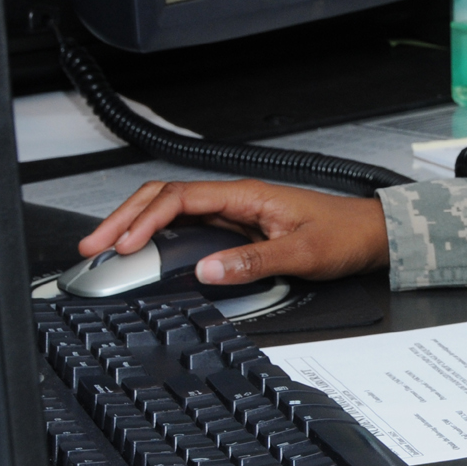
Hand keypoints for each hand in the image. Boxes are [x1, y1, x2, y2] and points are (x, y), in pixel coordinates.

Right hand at [77, 179, 389, 284]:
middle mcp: (236, 200)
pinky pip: (189, 228)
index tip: (123, 244)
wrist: (372, 235)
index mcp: (247, 196)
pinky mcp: (238, 230)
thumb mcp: (303, 252)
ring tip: (107, 248)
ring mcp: (235, 214)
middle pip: (165, 199)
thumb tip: (207, 269)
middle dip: (125, 218)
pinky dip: (159, 237)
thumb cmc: (345, 235)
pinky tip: (143, 251)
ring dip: (137, 226)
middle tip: (94, 245)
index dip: (146, 219)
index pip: (181, 199)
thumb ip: (254, 262)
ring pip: (172, 211)